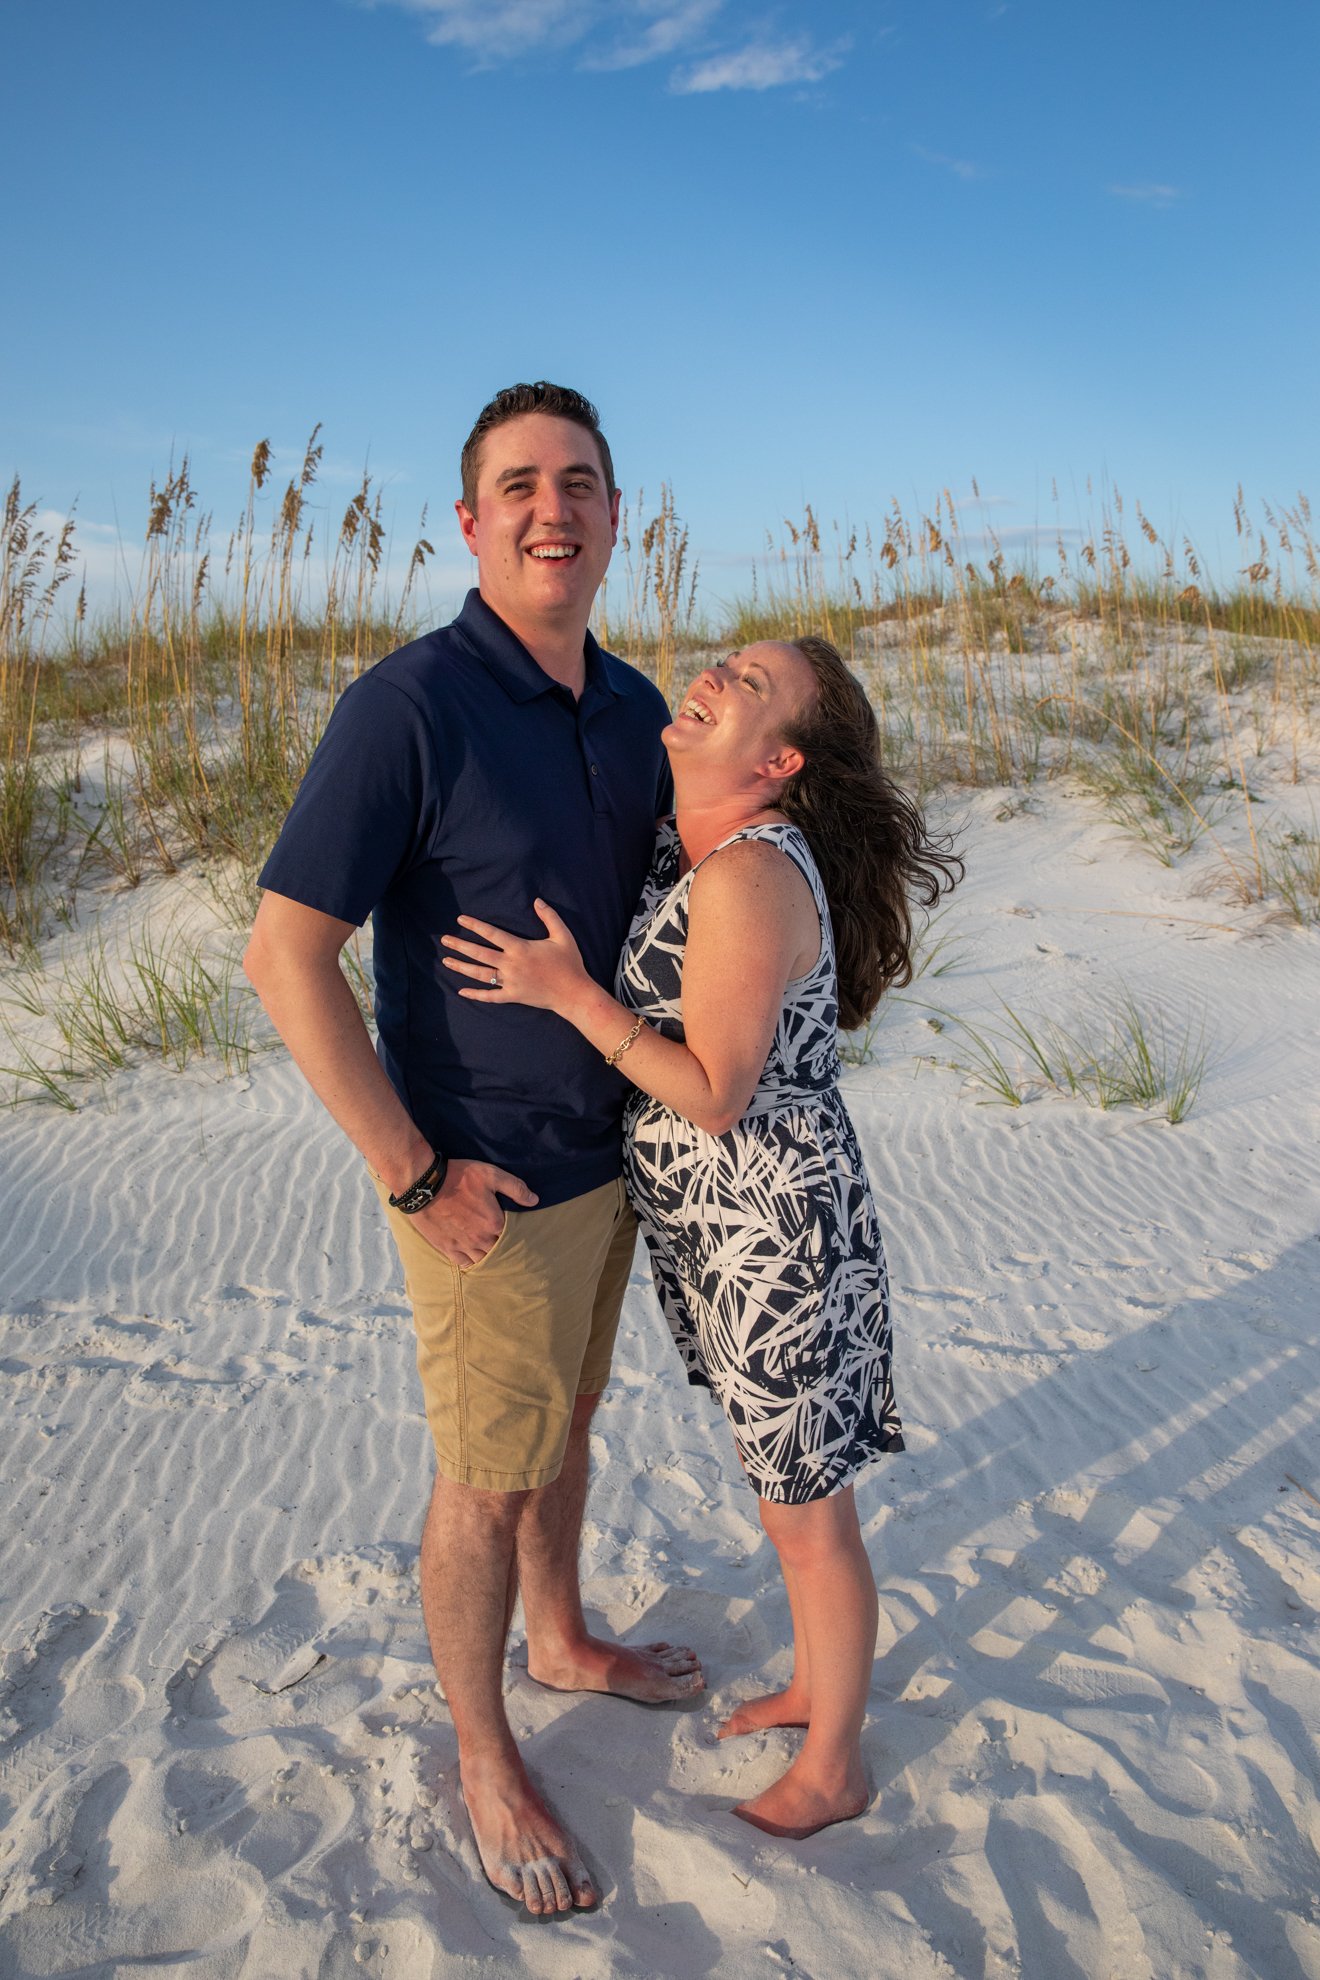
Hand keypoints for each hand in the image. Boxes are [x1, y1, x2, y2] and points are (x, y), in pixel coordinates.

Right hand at [410, 1157, 537, 1267]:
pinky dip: (471, 1261)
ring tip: (489, 1248)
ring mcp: (463, 1246)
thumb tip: (534, 1200)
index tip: (514, 1228)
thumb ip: (515, 1188)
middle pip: (499, 1250)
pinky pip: (464, 1263)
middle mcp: (481, 1239)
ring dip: (488, 1255)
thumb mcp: (491, 1174)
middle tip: (502, 1239)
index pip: (512, 1236)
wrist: (425, 1185)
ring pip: (483, 1259)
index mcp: (494, 1223)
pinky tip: (474, 1256)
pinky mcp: (447, 1248)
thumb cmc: (459, 1177)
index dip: (514, 1233)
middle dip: (502, 1246)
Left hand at [441, 900, 589, 1015]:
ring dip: (461, 967)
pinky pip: (490, 996)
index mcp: (520, 948)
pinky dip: (475, 994)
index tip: (460, 920)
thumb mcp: (563, 936)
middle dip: (460, 946)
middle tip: (444, 940)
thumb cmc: (569, 963)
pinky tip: (461, 991)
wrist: (574, 993)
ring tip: (446, 961)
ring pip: (480, 974)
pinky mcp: (512, 996)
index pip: (492, 934)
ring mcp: (510, 982)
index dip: (475, 926)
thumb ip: (549, 917)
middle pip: (479, 953)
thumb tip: (537, 900)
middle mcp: (511, 965)